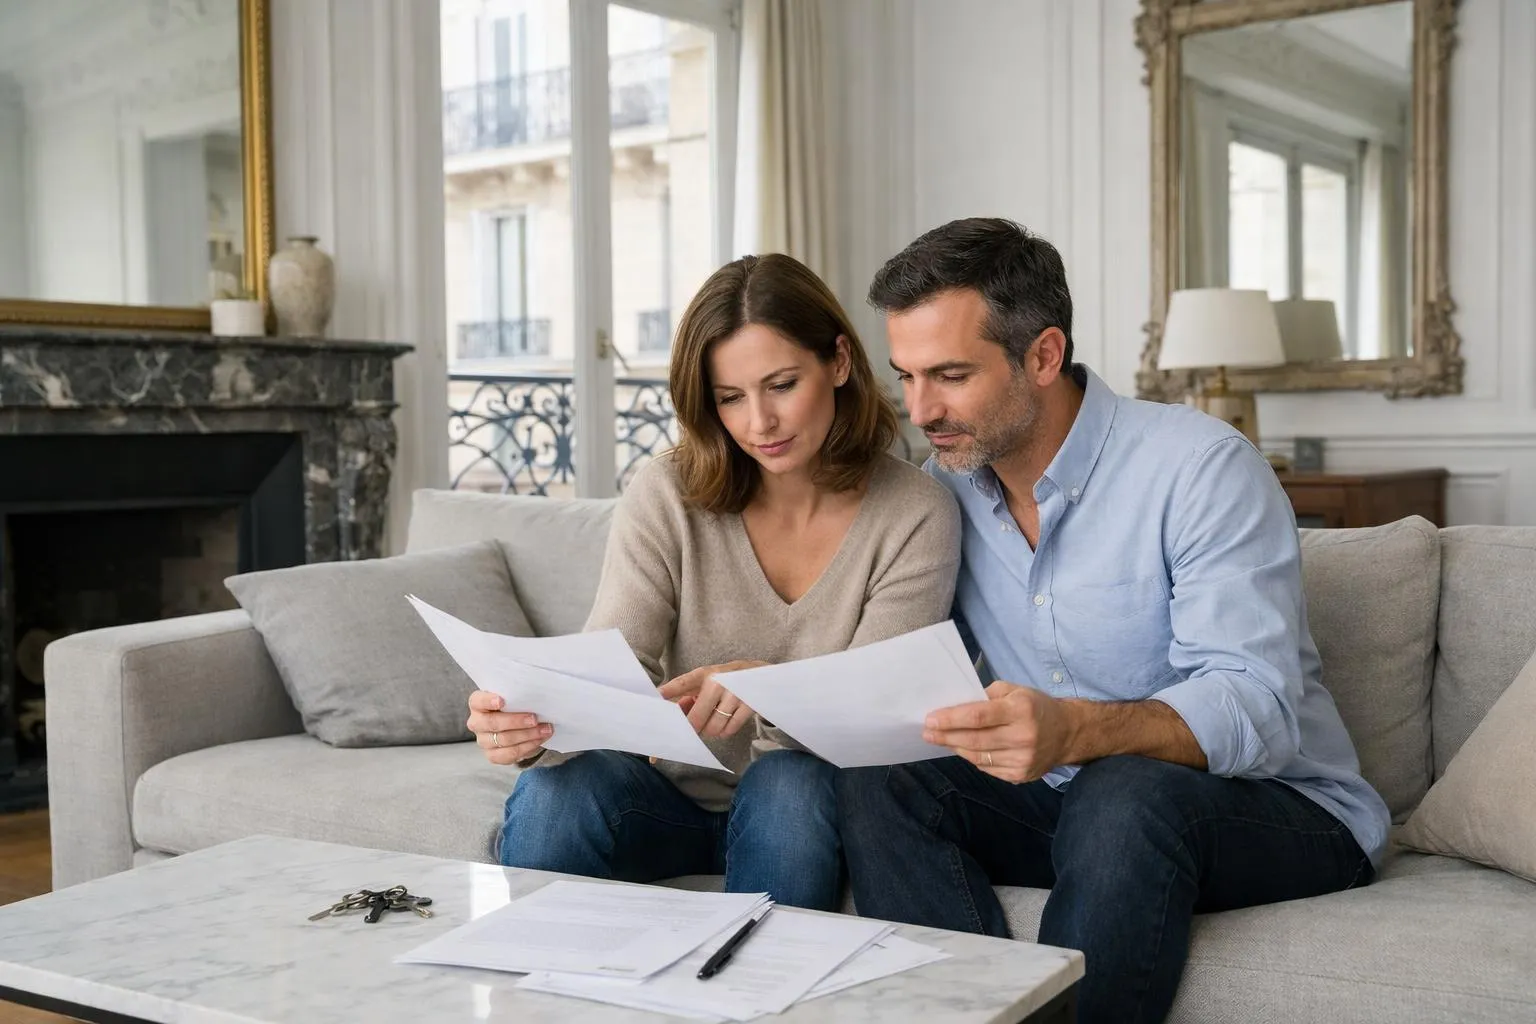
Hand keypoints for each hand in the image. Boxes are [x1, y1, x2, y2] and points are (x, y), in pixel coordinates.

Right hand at [466, 689, 552, 764]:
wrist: (516, 725)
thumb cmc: (514, 706)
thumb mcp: (514, 696)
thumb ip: (518, 694)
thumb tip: (536, 694)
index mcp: (477, 704)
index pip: (477, 701)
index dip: (488, 701)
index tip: (502, 701)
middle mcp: (476, 722)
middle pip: (492, 723)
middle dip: (516, 721)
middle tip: (534, 719)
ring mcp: (483, 740)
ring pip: (503, 740)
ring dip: (527, 735)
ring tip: (545, 729)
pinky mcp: (492, 755)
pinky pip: (509, 754)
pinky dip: (527, 747)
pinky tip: (539, 740)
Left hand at [658, 661, 765, 738]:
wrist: (761, 673)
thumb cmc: (726, 680)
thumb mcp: (707, 681)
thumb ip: (689, 696)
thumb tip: (677, 716)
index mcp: (704, 674)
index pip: (682, 683)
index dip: (668, 691)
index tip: (655, 698)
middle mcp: (718, 682)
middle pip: (696, 718)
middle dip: (693, 728)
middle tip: (695, 728)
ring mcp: (734, 694)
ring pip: (713, 728)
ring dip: (711, 730)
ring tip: (715, 720)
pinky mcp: (748, 705)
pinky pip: (729, 729)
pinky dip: (725, 731)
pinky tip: (727, 721)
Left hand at [921, 681, 1075, 782]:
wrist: (1068, 733)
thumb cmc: (1036, 707)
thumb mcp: (1015, 690)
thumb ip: (986, 696)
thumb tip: (955, 705)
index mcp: (1020, 710)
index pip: (978, 716)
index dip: (951, 719)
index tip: (930, 719)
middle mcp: (1022, 736)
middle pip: (974, 740)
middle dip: (946, 736)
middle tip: (927, 732)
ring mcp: (1022, 759)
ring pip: (978, 757)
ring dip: (955, 748)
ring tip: (940, 739)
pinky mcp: (1020, 775)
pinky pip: (987, 768)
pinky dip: (972, 758)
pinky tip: (963, 749)